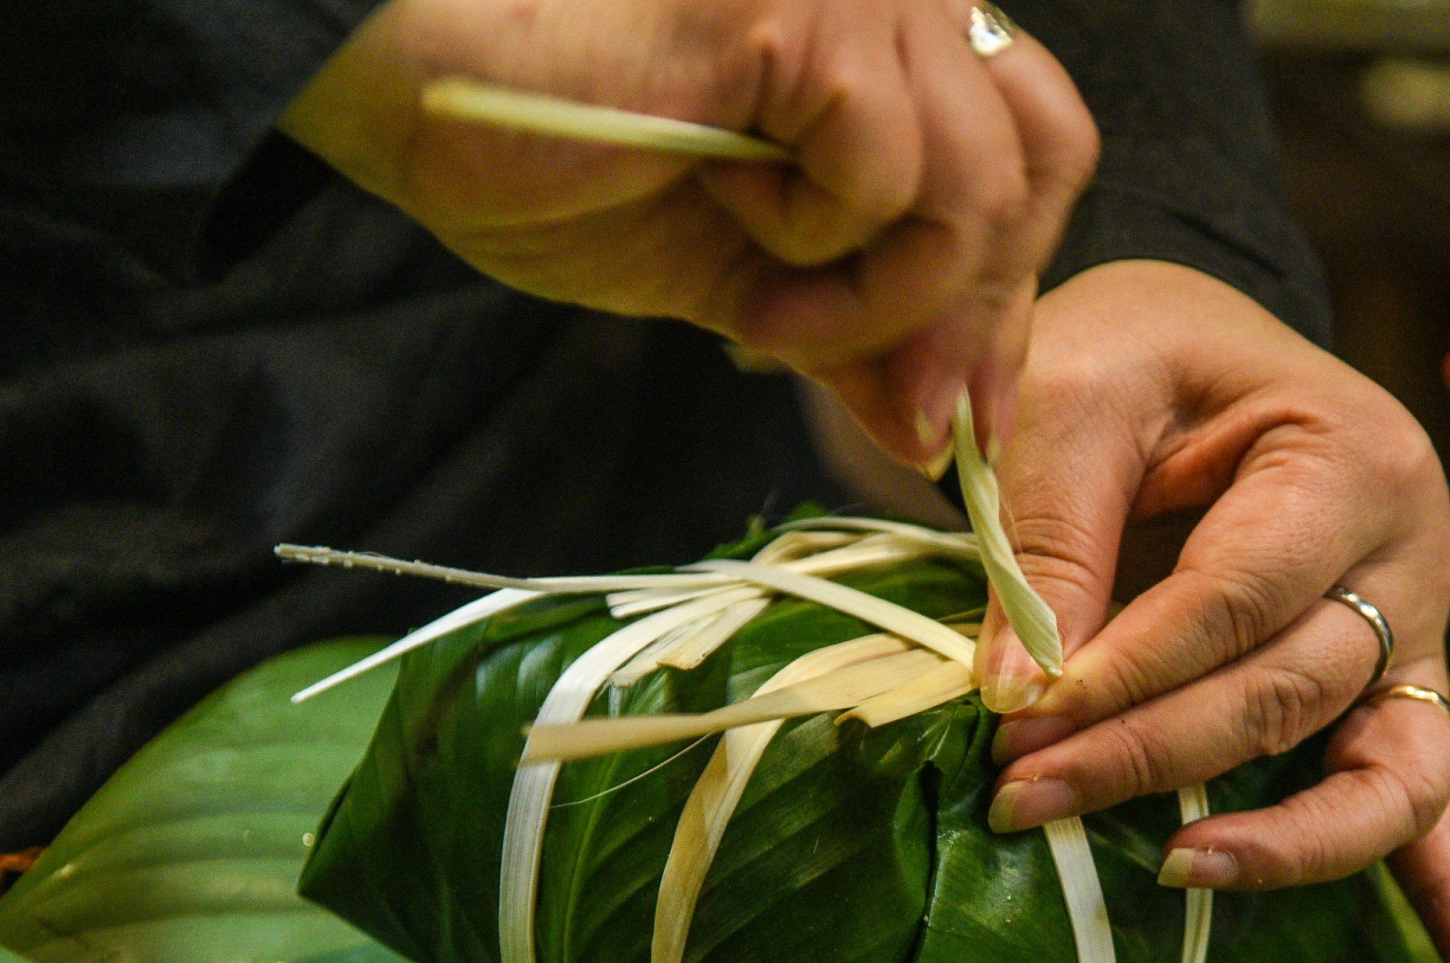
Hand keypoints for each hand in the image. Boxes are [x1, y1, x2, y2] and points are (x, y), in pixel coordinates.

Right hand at [279, 0, 1096, 464]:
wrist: (409, 86)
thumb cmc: (550, 154)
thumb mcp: (736, 276)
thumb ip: (852, 335)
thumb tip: (939, 433)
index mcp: (890, 41)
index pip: (1033, 152)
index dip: (1009, 287)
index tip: (961, 412)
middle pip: (1039, 164)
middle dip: (972, 311)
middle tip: (902, 406)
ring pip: (972, 186)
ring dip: (875, 293)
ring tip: (764, 295)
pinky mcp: (808, 12)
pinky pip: (886, 173)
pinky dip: (814, 240)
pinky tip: (723, 206)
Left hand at [975, 260, 1449, 962]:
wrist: (1189, 348)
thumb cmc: (1133, 356)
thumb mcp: (1076, 392)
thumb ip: (1054, 534)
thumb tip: (1022, 695)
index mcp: (1350, 456)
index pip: (1237, 597)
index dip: (1128, 671)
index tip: (1017, 719)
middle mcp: (1411, 556)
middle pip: (1292, 692)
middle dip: (1150, 756)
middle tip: (1021, 795)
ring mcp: (1415, 637)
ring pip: (1384, 772)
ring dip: (1282, 844)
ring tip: (1178, 870)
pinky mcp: (1393, 695)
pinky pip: (1427, 803)